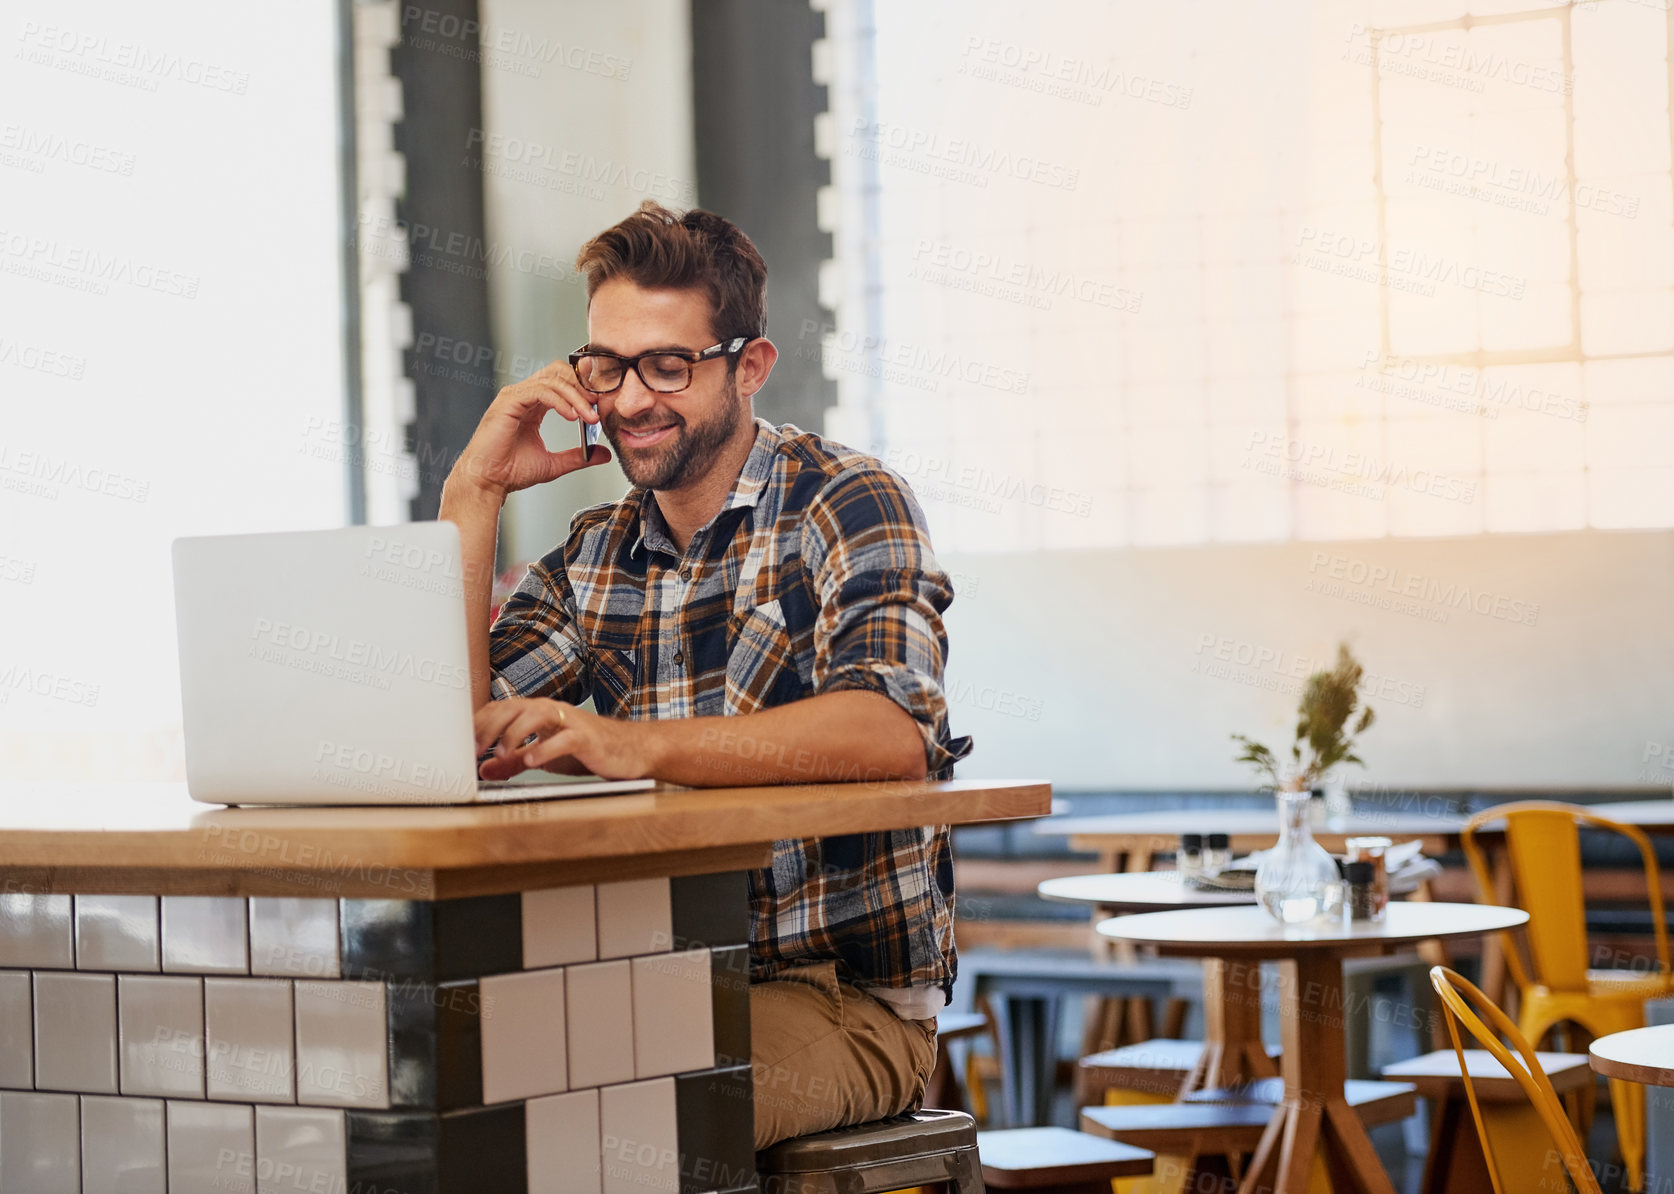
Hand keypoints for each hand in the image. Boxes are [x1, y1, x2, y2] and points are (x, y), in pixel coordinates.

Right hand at [449, 360, 610, 497]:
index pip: (562, 381)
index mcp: (533, 405)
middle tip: (599, 405)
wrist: (487, 482)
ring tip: (590, 417)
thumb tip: (604, 454)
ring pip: (552, 380)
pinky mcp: (509, 402)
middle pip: (558, 372)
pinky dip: (560, 401)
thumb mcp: (554, 463)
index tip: (601, 405)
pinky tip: (572, 416)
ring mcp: (515, 396)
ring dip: (576, 396)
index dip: (583, 388)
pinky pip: (540, 391)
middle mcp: (523, 396)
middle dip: (582, 386)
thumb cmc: (510, 472)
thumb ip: (578, 456)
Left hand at [473, 697, 655, 780]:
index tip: (461, 744)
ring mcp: (570, 722)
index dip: (478, 723)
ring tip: (501, 753)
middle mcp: (551, 711)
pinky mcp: (587, 738)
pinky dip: (545, 748)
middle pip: (513, 708)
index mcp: (537, 713)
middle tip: (473, 749)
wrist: (629, 751)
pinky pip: (564, 738)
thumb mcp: (544, 756)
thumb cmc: (587, 749)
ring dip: (514, 734)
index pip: (500, 709)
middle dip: (490, 727)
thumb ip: (514, 761)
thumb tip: (484, 769)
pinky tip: (531, 760)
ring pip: (536, 715)